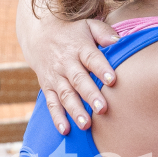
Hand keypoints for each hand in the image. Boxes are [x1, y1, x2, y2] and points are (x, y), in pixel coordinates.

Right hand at [20, 14, 119, 134]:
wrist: (38, 33)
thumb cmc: (73, 33)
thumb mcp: (88, 26)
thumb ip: (104, 33)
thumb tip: (119, 41)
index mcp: (79, 48)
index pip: (91, 59)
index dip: (102, 69)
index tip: (113, 81)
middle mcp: (66, 63)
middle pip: (78, 80)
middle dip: (90, 95)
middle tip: (103, 109)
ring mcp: (55, 76)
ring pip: (65, 95)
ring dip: (75, 110)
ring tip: (86, 124)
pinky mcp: (47, 86)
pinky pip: (51, 103)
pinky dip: (57, 117)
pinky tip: (65, 130)